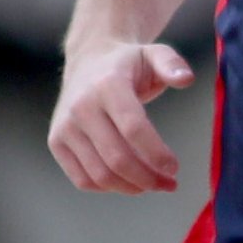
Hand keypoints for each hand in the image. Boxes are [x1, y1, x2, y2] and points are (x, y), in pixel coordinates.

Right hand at [50, 39, 197, 193]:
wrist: (87, 62)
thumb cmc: (127, 65)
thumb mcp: (153, 54)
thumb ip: (172, 64)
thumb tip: (186, 78)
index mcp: (108, 85)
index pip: (133, 128)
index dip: (157, 154)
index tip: (174, 168)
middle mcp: (81, 106)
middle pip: (117, 158)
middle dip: (148, 178)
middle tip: (168, 183)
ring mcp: (65, 126)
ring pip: (101, 174)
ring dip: (132, 188)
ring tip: (153, 184)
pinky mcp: (56, 142)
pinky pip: (83, 179)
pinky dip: (109, 188)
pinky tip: (128, 182)